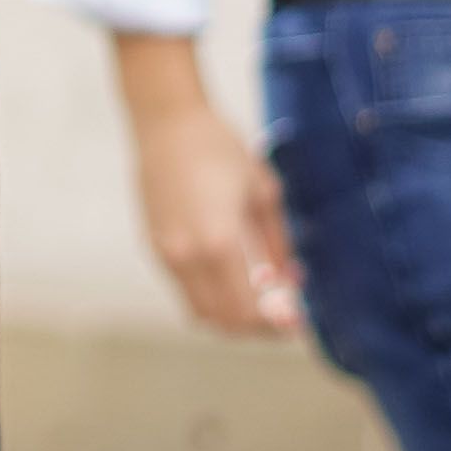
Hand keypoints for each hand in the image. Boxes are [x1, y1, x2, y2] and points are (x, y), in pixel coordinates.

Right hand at [114, 29, 300, 336]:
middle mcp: (186, 256)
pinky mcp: (154, 246)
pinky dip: (210, 295)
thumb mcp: (264, 194)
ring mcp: (165, 253)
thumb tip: (290, 283)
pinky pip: (184, 288)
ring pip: (198, 310)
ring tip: (258, 296)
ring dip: (230, 314)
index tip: (297, 323)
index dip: (275, 326)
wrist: (167, 122)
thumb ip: (278, 246)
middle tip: (281, 316)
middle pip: (221, 321)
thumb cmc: (220, 149)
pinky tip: (232, 273)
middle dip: (254, 327)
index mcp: (218, 244)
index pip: (247, 312)